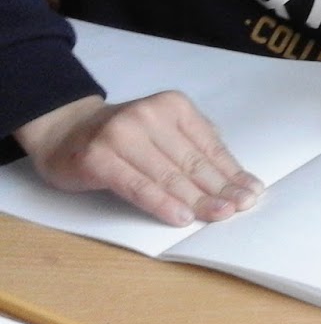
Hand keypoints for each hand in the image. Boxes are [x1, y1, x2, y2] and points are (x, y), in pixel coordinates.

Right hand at [13, 93, 261, 226]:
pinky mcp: (98, 158)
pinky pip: (137, 185)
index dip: (232, 172)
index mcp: (172, 106)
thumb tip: (234, 174)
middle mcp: (149, 115)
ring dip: (197, 199)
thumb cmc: (122, 136)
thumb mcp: (163, 129)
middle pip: (192, 162)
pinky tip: (180, 217)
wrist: (64, 130)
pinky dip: (161, 203)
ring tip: (218, 215)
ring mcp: (121, 134)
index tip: (252, 191)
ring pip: (168, 175)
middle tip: (240, 208)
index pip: (209, 145)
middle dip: (220, 189)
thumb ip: (193, 144)